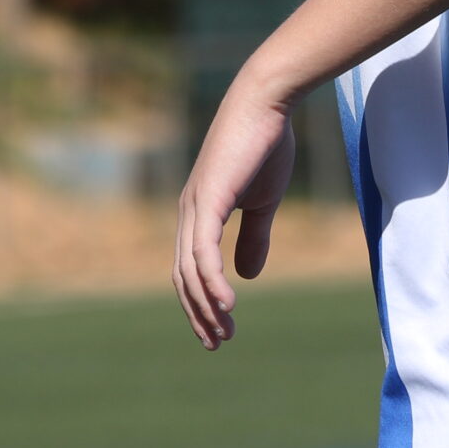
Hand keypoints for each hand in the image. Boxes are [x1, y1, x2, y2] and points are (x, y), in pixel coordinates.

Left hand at [173, 83, 297, 350]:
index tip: (219, 330)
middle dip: (198, 313)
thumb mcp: (262, 201)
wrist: (266, 104)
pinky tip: (226, 303)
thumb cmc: (264, 146)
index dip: (201, 302)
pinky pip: (203, 251)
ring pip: (190, 271)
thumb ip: (253, 237)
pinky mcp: (207, 200)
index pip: (189, 269)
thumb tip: (247, 275)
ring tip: (224, 331)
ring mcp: (193, 207)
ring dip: (205, 305)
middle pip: (183, 277)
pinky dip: (211, 281)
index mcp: (198, 214)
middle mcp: (188, 213)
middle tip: (218, 342)